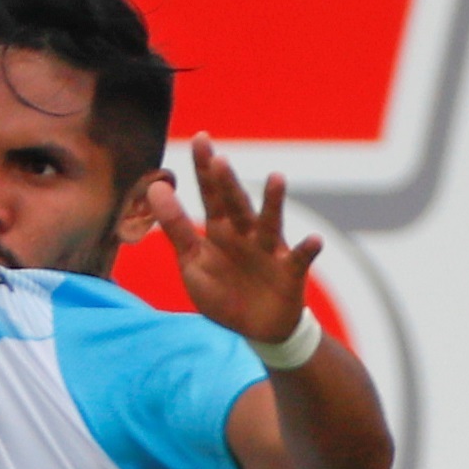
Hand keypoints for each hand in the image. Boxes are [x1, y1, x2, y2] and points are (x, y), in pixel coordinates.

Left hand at [149, 134, 321, 344]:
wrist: (256, 330)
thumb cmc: (223, 291)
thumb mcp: (192, 261)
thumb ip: (175, 226)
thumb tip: (155, 186)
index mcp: (220, 230)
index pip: (210, 194)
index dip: (204, 168)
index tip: (200, 138)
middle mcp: (246, 233)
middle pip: (235, 204)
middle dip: (228, 184)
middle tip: (219, 160)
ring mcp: (269, 250)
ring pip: (270, 223)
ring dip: (273, 202)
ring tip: (276, 179)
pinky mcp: (290, 271)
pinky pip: (301, 258)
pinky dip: (308, 249)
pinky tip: (314, 239)